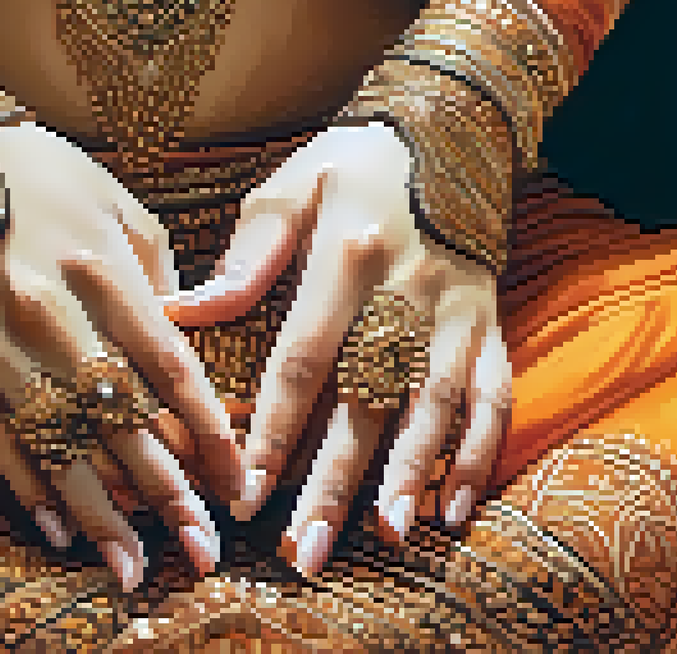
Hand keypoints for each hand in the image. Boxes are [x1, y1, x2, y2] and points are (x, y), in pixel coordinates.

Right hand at [0, 120, 240, 589]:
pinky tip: (58, 532)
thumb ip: (160, 285)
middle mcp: (52, 316)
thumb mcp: (124, 212)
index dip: (206, 435)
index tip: (237, 484)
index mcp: (103, 274)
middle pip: (118, 422)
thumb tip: (186, 356)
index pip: (168, 371)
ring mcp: (0, 344)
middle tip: (201, 550)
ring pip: (57, 444)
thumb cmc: (51, 180)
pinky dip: (27, 488)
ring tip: (132, 566)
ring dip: (99, 514)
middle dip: (164, 493)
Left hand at [165, 123, 511, 576]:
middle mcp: (408, 291)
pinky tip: (453, 508)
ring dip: (408, 477)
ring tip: (381, 535)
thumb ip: (245, 258)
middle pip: (367, 400)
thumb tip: (182, 314)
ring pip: (434, 409)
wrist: (452, 128)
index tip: (245, 491)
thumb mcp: (290, 188)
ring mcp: (457, 313)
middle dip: (334, 481)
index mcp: (347, 257)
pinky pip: (494, 398)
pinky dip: (478, 455)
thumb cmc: (353, 163)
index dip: (273, 431)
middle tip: (303, 548)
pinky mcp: (491, 324)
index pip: (303, 360)